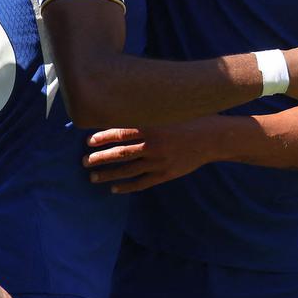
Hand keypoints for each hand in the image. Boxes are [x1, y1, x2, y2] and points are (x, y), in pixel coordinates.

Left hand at [84, 119, 215, 192]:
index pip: (120, 133)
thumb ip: (146, 113)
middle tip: (84, 161)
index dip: (102, 137)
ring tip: (92, 176)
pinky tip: (114, 188)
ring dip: (108, 174)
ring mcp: (159, 162)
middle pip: (120, 153)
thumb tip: (122, 109)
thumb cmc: (189, 119)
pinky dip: (127, 187)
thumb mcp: (167, 111)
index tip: (88, 141)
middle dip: (99, 158)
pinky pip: (142, 183)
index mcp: (152, 126)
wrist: (213, 138)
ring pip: (128, 171)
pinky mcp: (166, 174)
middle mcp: (153, 145)